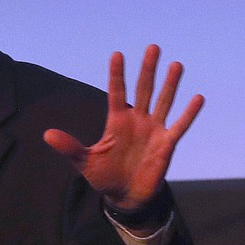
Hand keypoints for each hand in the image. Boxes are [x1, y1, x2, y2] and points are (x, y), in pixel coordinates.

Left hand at [43, 45, 203, 210]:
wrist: (124, 196)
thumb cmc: (104, 176)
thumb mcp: (84, 161)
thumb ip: (69, 147)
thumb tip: (46, 135)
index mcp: (116, 121)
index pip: (116, 93)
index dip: (116, 75)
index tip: (117, 54)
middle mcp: (137, 121)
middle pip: (143, 90)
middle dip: (147, 70)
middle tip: (152, 47)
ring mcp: (153, 130)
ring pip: (162, 102)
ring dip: (169, 85)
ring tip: (175, 65)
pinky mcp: (166, 145)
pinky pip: (179, 126)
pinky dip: (188, 114)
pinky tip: (197, 97)